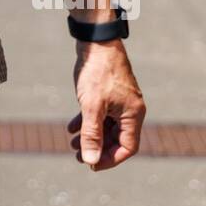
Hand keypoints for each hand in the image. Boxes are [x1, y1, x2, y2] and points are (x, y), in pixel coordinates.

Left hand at [68, 41, 145, 169]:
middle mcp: (130, 109)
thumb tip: (91, 161)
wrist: (95, 41)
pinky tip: (71, 127)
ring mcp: (120, 101)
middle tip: (78, 156)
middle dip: (97, 149)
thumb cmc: (97, 73)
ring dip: (91, 136)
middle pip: (117, 139)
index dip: (110, 159)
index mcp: (133, 115)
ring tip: (72, 144)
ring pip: (107, 127)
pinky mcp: (110, 93)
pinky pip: (101, 114)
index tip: (91, 165)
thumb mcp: (91, 107)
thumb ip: (91, 135)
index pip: (127, 147)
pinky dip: (88, 122)